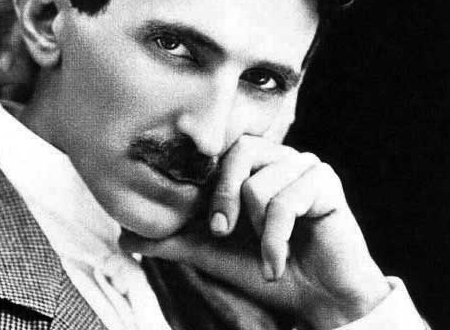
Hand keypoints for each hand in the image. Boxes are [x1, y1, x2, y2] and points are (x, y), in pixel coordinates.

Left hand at [120, 135, 390, 329]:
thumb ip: (171, 239)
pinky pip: (286, 201)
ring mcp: (304, 166)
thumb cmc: (262, 268)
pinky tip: (278, 263)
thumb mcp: (209, 252)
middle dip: (226, 197)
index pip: (221, 150)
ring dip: (258, 231)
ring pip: (260, 183)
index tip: (211, 225)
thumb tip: (124, 236)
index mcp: (252, 165)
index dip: (210, 185)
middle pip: (240, 151)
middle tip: (223, 233)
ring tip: (267, 255)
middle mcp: (278, 157)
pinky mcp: (325, 182)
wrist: (314, 299)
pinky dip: (275, 240)